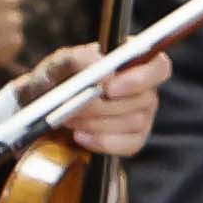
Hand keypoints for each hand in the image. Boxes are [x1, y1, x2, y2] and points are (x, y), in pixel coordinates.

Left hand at [13, 40, 167, 161]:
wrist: (43, 110)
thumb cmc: (55, 81)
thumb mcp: (58, 64)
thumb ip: (78, 58)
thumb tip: (101, 66)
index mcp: (133, 62)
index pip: (159, 68)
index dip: (139, 79)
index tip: (109, 87)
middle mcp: (145, 88)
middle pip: (144, 99)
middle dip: (103, 105)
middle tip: (73, 106)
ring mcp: (143, 115)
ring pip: (134, 122)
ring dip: (97, 122)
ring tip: (71, 119)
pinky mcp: (134, 139)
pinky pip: (129, 144)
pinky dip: (101, 141)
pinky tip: (80, 135)